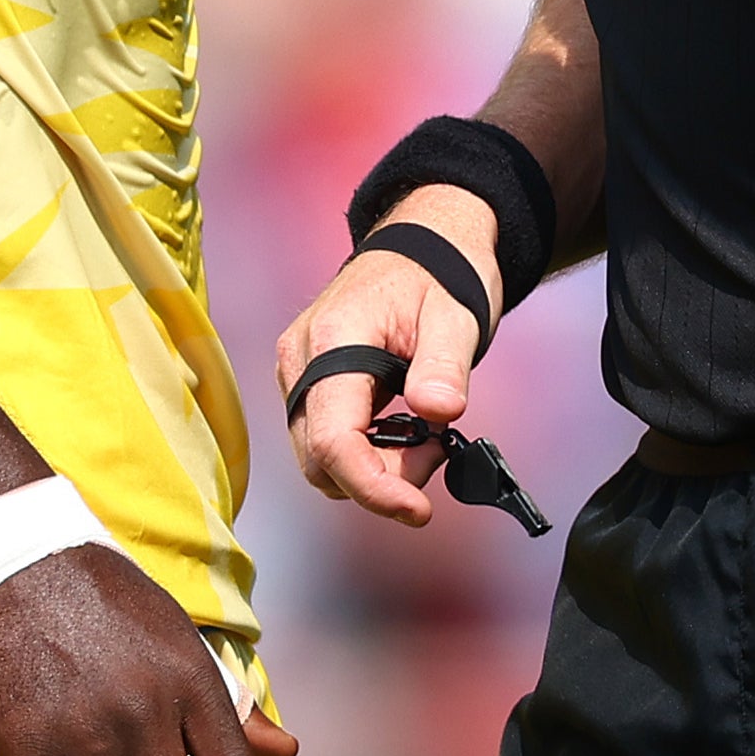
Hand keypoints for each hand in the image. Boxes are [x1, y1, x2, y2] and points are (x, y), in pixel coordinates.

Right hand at [272, 187, 499, 527]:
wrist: (422, 245)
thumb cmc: (437, 274)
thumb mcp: (456, 315)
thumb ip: (444, 366)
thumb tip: (436, 412)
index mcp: (334, 340)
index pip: (334, 441)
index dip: (374, 487)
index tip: (419, 510)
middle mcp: (301, 359)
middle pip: (321, 460)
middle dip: (381, 478)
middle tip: (437, 452)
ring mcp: (299, 371)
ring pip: (320, 457)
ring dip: (374, 468)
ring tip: (425, 437)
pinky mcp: (307, 381)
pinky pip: (325, 438)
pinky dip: (365, 451)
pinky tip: (401, 427)